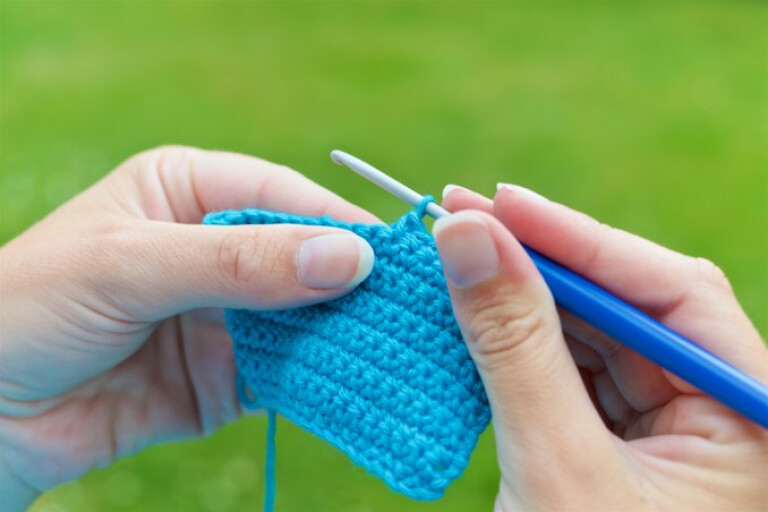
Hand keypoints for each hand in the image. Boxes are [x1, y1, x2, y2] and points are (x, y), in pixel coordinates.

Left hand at [0, 146, 377, 509]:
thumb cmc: (31, 308)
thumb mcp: (132, 265)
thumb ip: (238, 262)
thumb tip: (348, 257)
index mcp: (188, 193)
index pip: (280, 196)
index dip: (336, 222)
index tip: (388, 256)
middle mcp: (214, 249)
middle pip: (303, 257)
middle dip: (351, 283)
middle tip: (413, 305)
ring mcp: (225, 315)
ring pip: (304, 317)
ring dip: (346, 332)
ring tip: (403, 347)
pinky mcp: (229, 375)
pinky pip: (289, 372)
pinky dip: (324, 379)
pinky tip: (362, 383)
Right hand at [435, 185, 767, 510]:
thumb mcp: (556, 462)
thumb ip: (515, 346)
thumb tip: (466, 235)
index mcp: (750, 414)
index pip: (673, 291)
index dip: (579, 240)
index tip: (499, 203)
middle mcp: (719, 410)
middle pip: (628, 306)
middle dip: (540, 267)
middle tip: (462, 223)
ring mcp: (672, 426)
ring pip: (594, 336)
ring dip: (524, 304)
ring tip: (458, 266)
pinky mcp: (623, 441)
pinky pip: (573, 371)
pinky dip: (522, 347)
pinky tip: (478, 319)